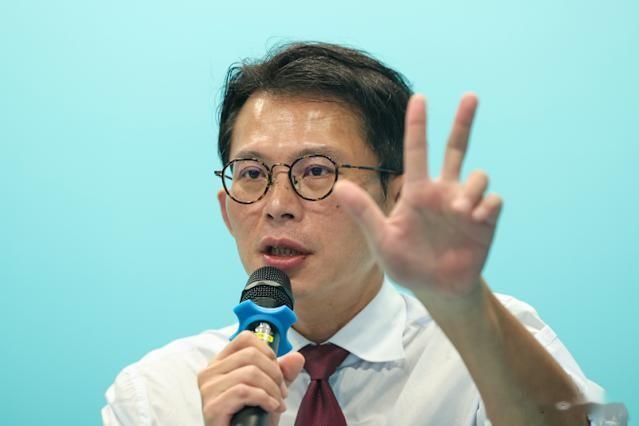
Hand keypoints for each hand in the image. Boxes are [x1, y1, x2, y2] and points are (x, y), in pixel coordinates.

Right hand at [198, 331, 304, 425]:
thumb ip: (283, 373)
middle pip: (250, 355)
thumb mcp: (270, 390)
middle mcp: (210, 372)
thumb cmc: (251, 418)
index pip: (245, 338)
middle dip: (274, 374)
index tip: (277, 372)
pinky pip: (244, 391)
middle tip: (281, 393)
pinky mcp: (212, 407)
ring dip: (271, 389)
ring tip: (277, 403)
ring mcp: (208, 389)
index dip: (267, 352)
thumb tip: (297, 357)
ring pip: (250, 372)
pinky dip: (264, 399)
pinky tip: (271, 408)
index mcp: (220, 362)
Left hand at [334, 93, 501, 298]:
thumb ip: (365, 214)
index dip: (417, 125)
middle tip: (470, 96)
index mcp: (417, 193)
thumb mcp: (382, 241)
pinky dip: (485, 206)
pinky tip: (474, 220)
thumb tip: (338, 186)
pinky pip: (493, 200)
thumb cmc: (407, 264)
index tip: (419, 98)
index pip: (417, 152)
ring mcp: (465, 204)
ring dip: (471, 188)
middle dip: (463, 122)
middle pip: (455, 149)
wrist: (437, 289)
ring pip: (477, 176)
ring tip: (460, 211)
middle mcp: (443, 192)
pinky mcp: (485, 220)